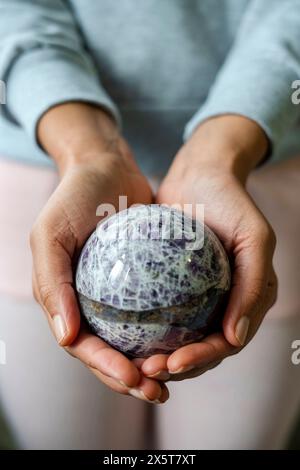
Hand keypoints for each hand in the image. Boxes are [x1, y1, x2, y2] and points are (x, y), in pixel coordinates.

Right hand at [30, 103, 168, 402]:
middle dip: (131, 378)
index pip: (82, 346)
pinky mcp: (139, 282)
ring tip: (175, 376)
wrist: (105, 167)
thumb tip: (66, 338)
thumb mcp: (51, 234)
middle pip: (108, 352)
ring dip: (150, 363)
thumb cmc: (73, 198)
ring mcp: (114, 294)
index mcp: (63, 299)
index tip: (134, 379)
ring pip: (131, 340)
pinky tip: (187, 341)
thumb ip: (52, 284)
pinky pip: (152, 312)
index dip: (104, 367)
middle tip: (159, 391)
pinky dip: (165, 332)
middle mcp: (87, 302)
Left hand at [140, 115, 277, 381]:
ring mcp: (200, 297)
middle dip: (176, 368)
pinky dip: (146, 331)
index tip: (172, 364)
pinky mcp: (175, 287)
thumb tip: (236, 338)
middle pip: (201, 349)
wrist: (200, 174)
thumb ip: (253, 285)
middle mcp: (225, 303)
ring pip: (179, 339)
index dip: (202, 359)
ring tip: (133, 362)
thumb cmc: (231, 202)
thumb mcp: (255, 237)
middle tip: (146, 370)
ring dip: (158, 356)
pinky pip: (161, 315)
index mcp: (249, 299)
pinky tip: (124, 336)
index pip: (227, 343)